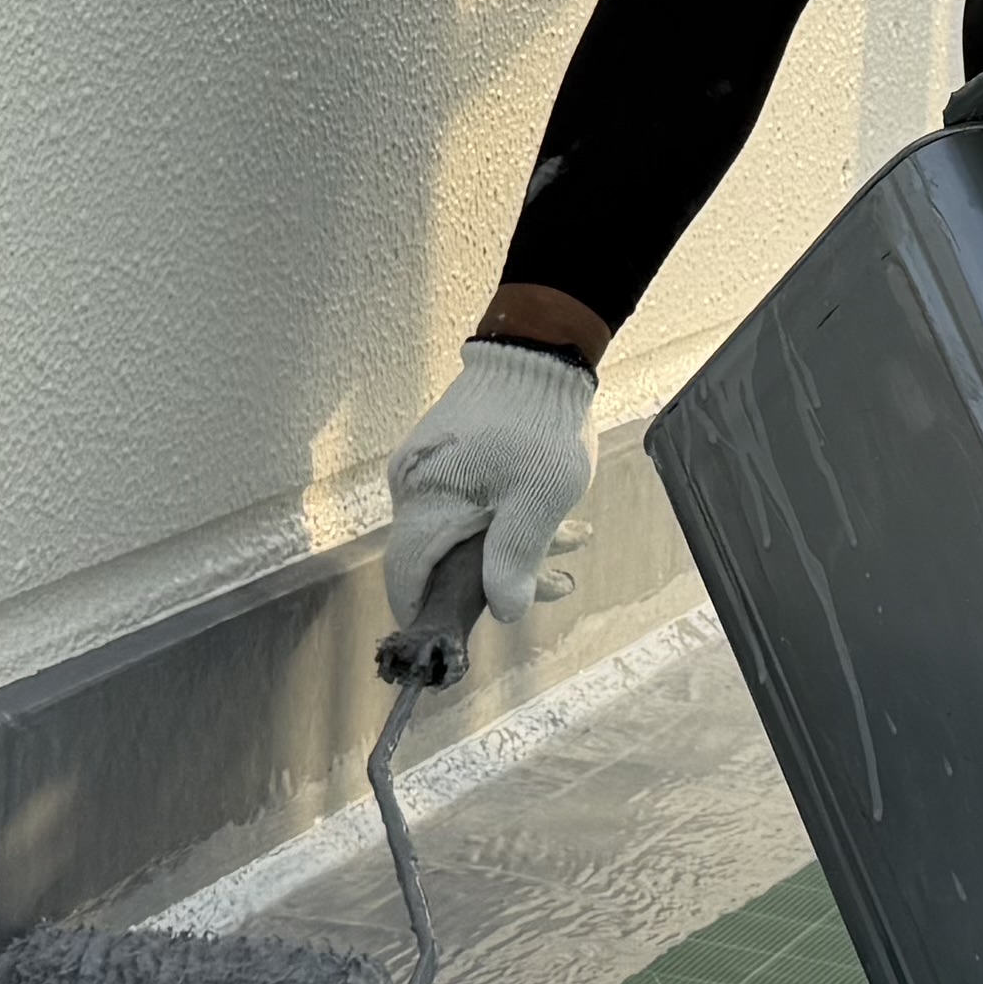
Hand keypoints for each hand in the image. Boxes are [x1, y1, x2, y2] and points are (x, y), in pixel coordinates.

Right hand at [382, 339, 594, 632]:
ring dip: (515, 545)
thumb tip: (504, 612)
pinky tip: (554, 516)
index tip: (458, 634)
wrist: (540, 349)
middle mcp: (413, 488)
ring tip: (577, 539)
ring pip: (461, 529)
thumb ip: (515, 560)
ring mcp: (428, 468)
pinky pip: (466, 501)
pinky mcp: (446, 453)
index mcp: (424, 503)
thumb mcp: (538, 501)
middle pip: (441, 558)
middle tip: (560, 580)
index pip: (406, 578)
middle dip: (498, 578)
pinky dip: (505, 516)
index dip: (428, 615)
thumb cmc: (539, 425)